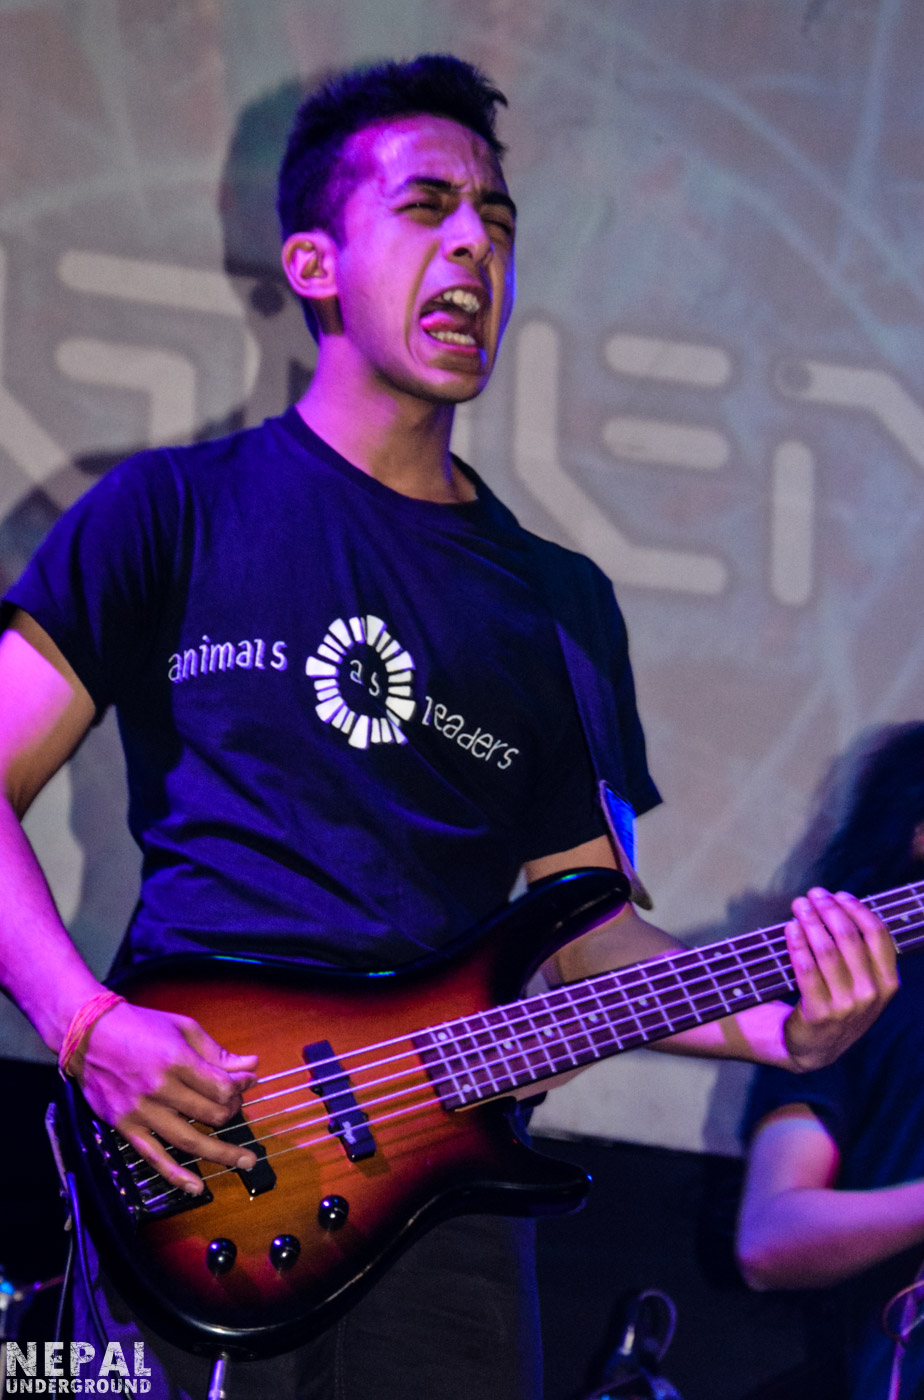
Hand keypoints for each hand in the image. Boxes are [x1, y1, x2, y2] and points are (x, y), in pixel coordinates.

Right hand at [73, 1001, 258, 1193]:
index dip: (241, 1087)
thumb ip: (217, 1052)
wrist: (88, 1034)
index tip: (247, 1082)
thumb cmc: (138, 1026)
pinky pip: (154, 1157)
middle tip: (236, 1106)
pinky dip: (176, 1176)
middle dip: (232, 1111)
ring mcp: (141, 1111)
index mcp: (176, 1060)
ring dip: (222, 1153)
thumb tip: (251, 1066)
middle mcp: (159, 1088)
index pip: (222, 1087)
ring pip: (190, 1141)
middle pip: (211, 1114)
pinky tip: (197, 1187)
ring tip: (245, 1160)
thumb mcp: (183, 1028)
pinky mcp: (125, 1126)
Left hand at [782, 887, 897, 1070]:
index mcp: (888, 983)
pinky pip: (806, 969)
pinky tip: (790, 928)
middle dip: (828, 909)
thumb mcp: (864, 984)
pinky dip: (797, 943)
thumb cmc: (838, 1002)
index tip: (838, 895)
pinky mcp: (819, 1013)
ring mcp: (846, 1006)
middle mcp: (871, 994)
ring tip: (799, 906)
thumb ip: (862, 952)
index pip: (877, 934)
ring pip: (826, 949)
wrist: (815, 1047)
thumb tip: (841, 904)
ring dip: (810, 921)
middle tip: (812, 895)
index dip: (856, 909)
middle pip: (849, 937)